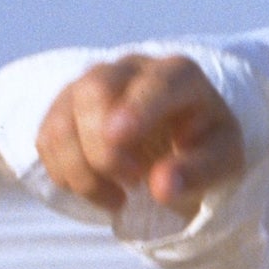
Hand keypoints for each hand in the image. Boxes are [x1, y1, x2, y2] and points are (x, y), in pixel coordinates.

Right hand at [34, 53, 244, 214]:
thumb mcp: (222, 161)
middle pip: (96, 91)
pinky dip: (65, 174)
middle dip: (103, 145)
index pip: (158, 82)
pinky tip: (98, 190)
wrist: (180, 137)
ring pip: (63, 119)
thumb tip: (162, 188)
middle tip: (132, 180)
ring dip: (82, 169)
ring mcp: (90, 84)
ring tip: (117, 198)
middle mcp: (129, 69)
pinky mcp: (64, 109)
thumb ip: (199, 172)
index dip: (137, 108)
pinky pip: (47, 139)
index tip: (119, 138)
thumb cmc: (204, 144)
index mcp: (179, 75)